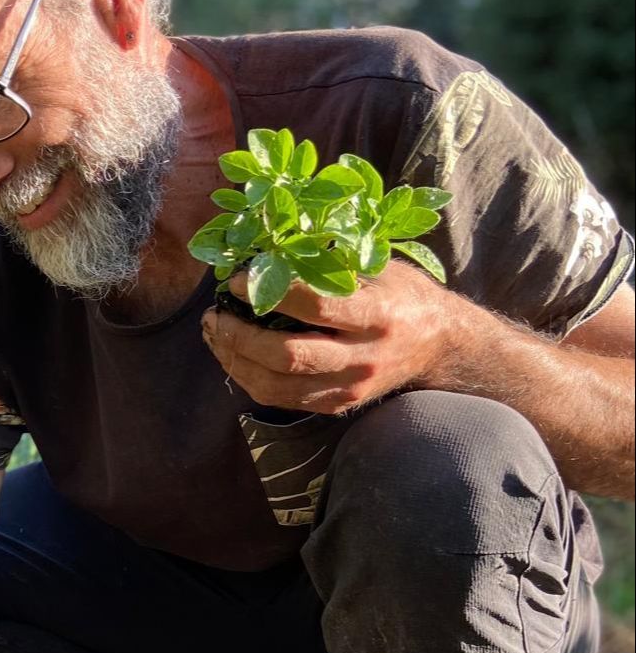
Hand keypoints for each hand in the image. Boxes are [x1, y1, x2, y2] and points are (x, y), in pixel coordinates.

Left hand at [200, 260, 468, 413]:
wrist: (438, 346)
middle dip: (240, 336)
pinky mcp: (336, 405)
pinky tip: (234, 355)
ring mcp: (348, 388)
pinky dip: (249, 377)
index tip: (237, 280)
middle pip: (288, 356)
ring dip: (235, 361)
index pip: (314, 306)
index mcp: (377, 316)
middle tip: (215, 316)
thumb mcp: (379, 268)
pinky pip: (281, 399)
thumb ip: (330, 263)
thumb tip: (269, 247)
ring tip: (215, 335)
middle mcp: (362, 358)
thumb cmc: (403, 296)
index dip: (270, 293)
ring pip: (276, 386)